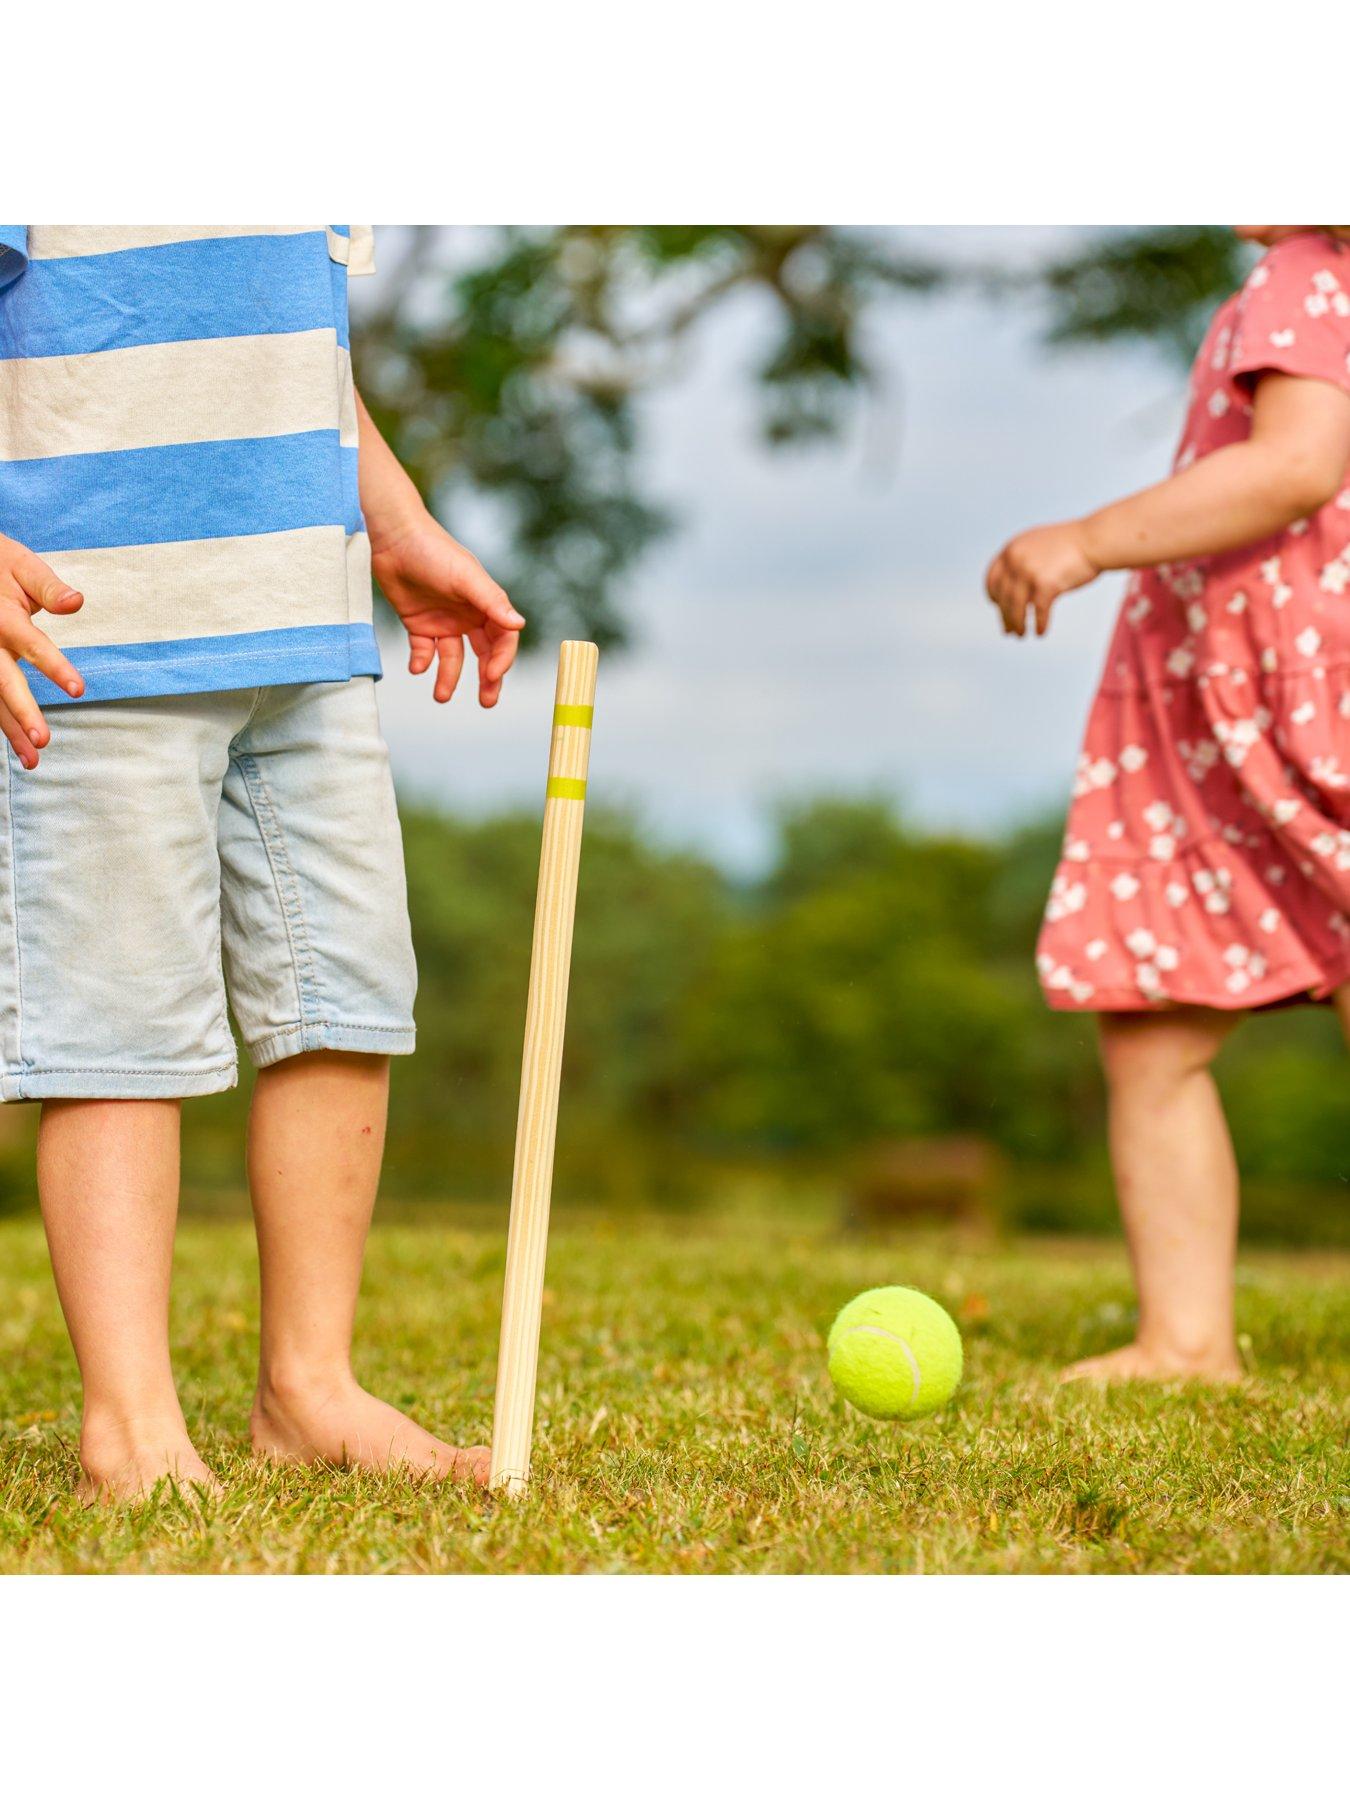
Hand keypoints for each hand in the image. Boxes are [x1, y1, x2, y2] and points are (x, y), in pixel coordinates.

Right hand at [0, 535, 85, 768]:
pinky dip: (2, 724)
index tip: (78, 690)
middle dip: (22, 711)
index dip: (54, 667)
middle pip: (3, 680)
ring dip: (10, 730)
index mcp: (3, 616)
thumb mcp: (22, 565)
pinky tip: (17, 748)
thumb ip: (49, 587)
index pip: (32, 644)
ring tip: (33, 760)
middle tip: (43, 740)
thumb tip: (77, 602)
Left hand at [371, 516, 524, 708]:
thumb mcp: (465, 577)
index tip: (491, 676)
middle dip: (487, 679)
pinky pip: (424, 651)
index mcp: (485, 604)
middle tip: (486, 702)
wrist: (393, 537)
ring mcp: (443, 621)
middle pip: (484, 654)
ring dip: (449, 678)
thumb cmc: (433, 551)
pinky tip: (418, 667)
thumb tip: (519, 625)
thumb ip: (492, 602)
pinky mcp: (418, 623)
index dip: (501, 659)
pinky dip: (422, 662)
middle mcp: (468, 615)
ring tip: (441, 697)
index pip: (503, 639)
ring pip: (452, 658)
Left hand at [985, 521, 1098, 636]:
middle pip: (1003, 596)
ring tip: (1021, 635)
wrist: (1096, 539)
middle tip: (1009, 631)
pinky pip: (1039, 612)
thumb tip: (1015, 588)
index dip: (994, 595)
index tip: (998, 606)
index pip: (992, 578)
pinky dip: (1039, 624)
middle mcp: (1015, 559)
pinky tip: (1041, 632)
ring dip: (1018, 624)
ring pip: (1016, 607)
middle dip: (1005, 616)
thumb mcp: (1039, 546)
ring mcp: (1029, 571)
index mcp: (1012, 548)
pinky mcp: (1046, 584)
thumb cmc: (1073, 544)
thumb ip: (1024, 561)